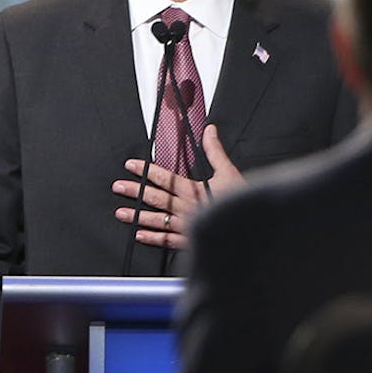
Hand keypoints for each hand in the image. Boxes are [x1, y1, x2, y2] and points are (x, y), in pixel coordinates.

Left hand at [112, 124, 244, 248]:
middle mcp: (187, 207)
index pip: (165, 177)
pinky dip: (153, 238)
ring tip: (121, 213)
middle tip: (118, 187)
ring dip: (138, 215)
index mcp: (194, 190)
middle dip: (135, 192)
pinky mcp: (192, 241)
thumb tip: (209, 131)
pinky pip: (168, 240)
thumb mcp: (230, 172)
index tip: (131, 166)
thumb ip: (216, 151)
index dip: (146, 171)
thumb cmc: (243, 202)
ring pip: (158, 219)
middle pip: (156, 197)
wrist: (253, 227)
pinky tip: (140, 235)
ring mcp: (188, 225)